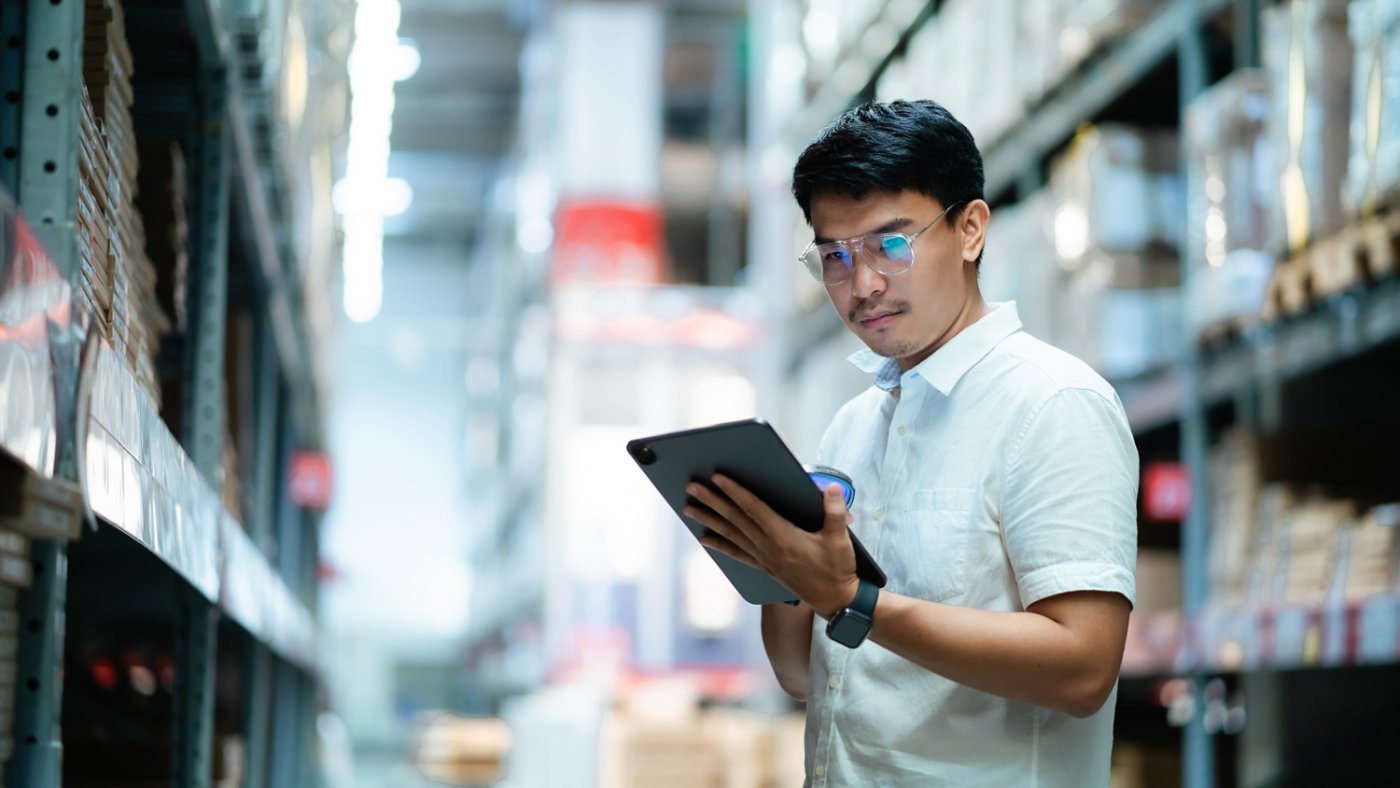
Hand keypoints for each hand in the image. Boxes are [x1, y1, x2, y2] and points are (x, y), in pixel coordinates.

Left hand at [683, 474, 859, 617]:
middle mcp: (767, 547)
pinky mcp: (764, 567)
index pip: (753, 508)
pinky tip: (705, 539)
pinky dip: (719, 544)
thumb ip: (835, 511)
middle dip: (711, 501)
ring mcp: (763, 558)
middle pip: (734, 518)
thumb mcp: (840, 539)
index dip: (734, 491)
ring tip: (689, 508)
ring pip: (730, 534)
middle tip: (691, 487)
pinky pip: (736, 553)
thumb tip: (832, 487)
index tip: (717, 477)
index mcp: (783, 536)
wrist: (834, 600)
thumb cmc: (837, 568)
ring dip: (708, 520)